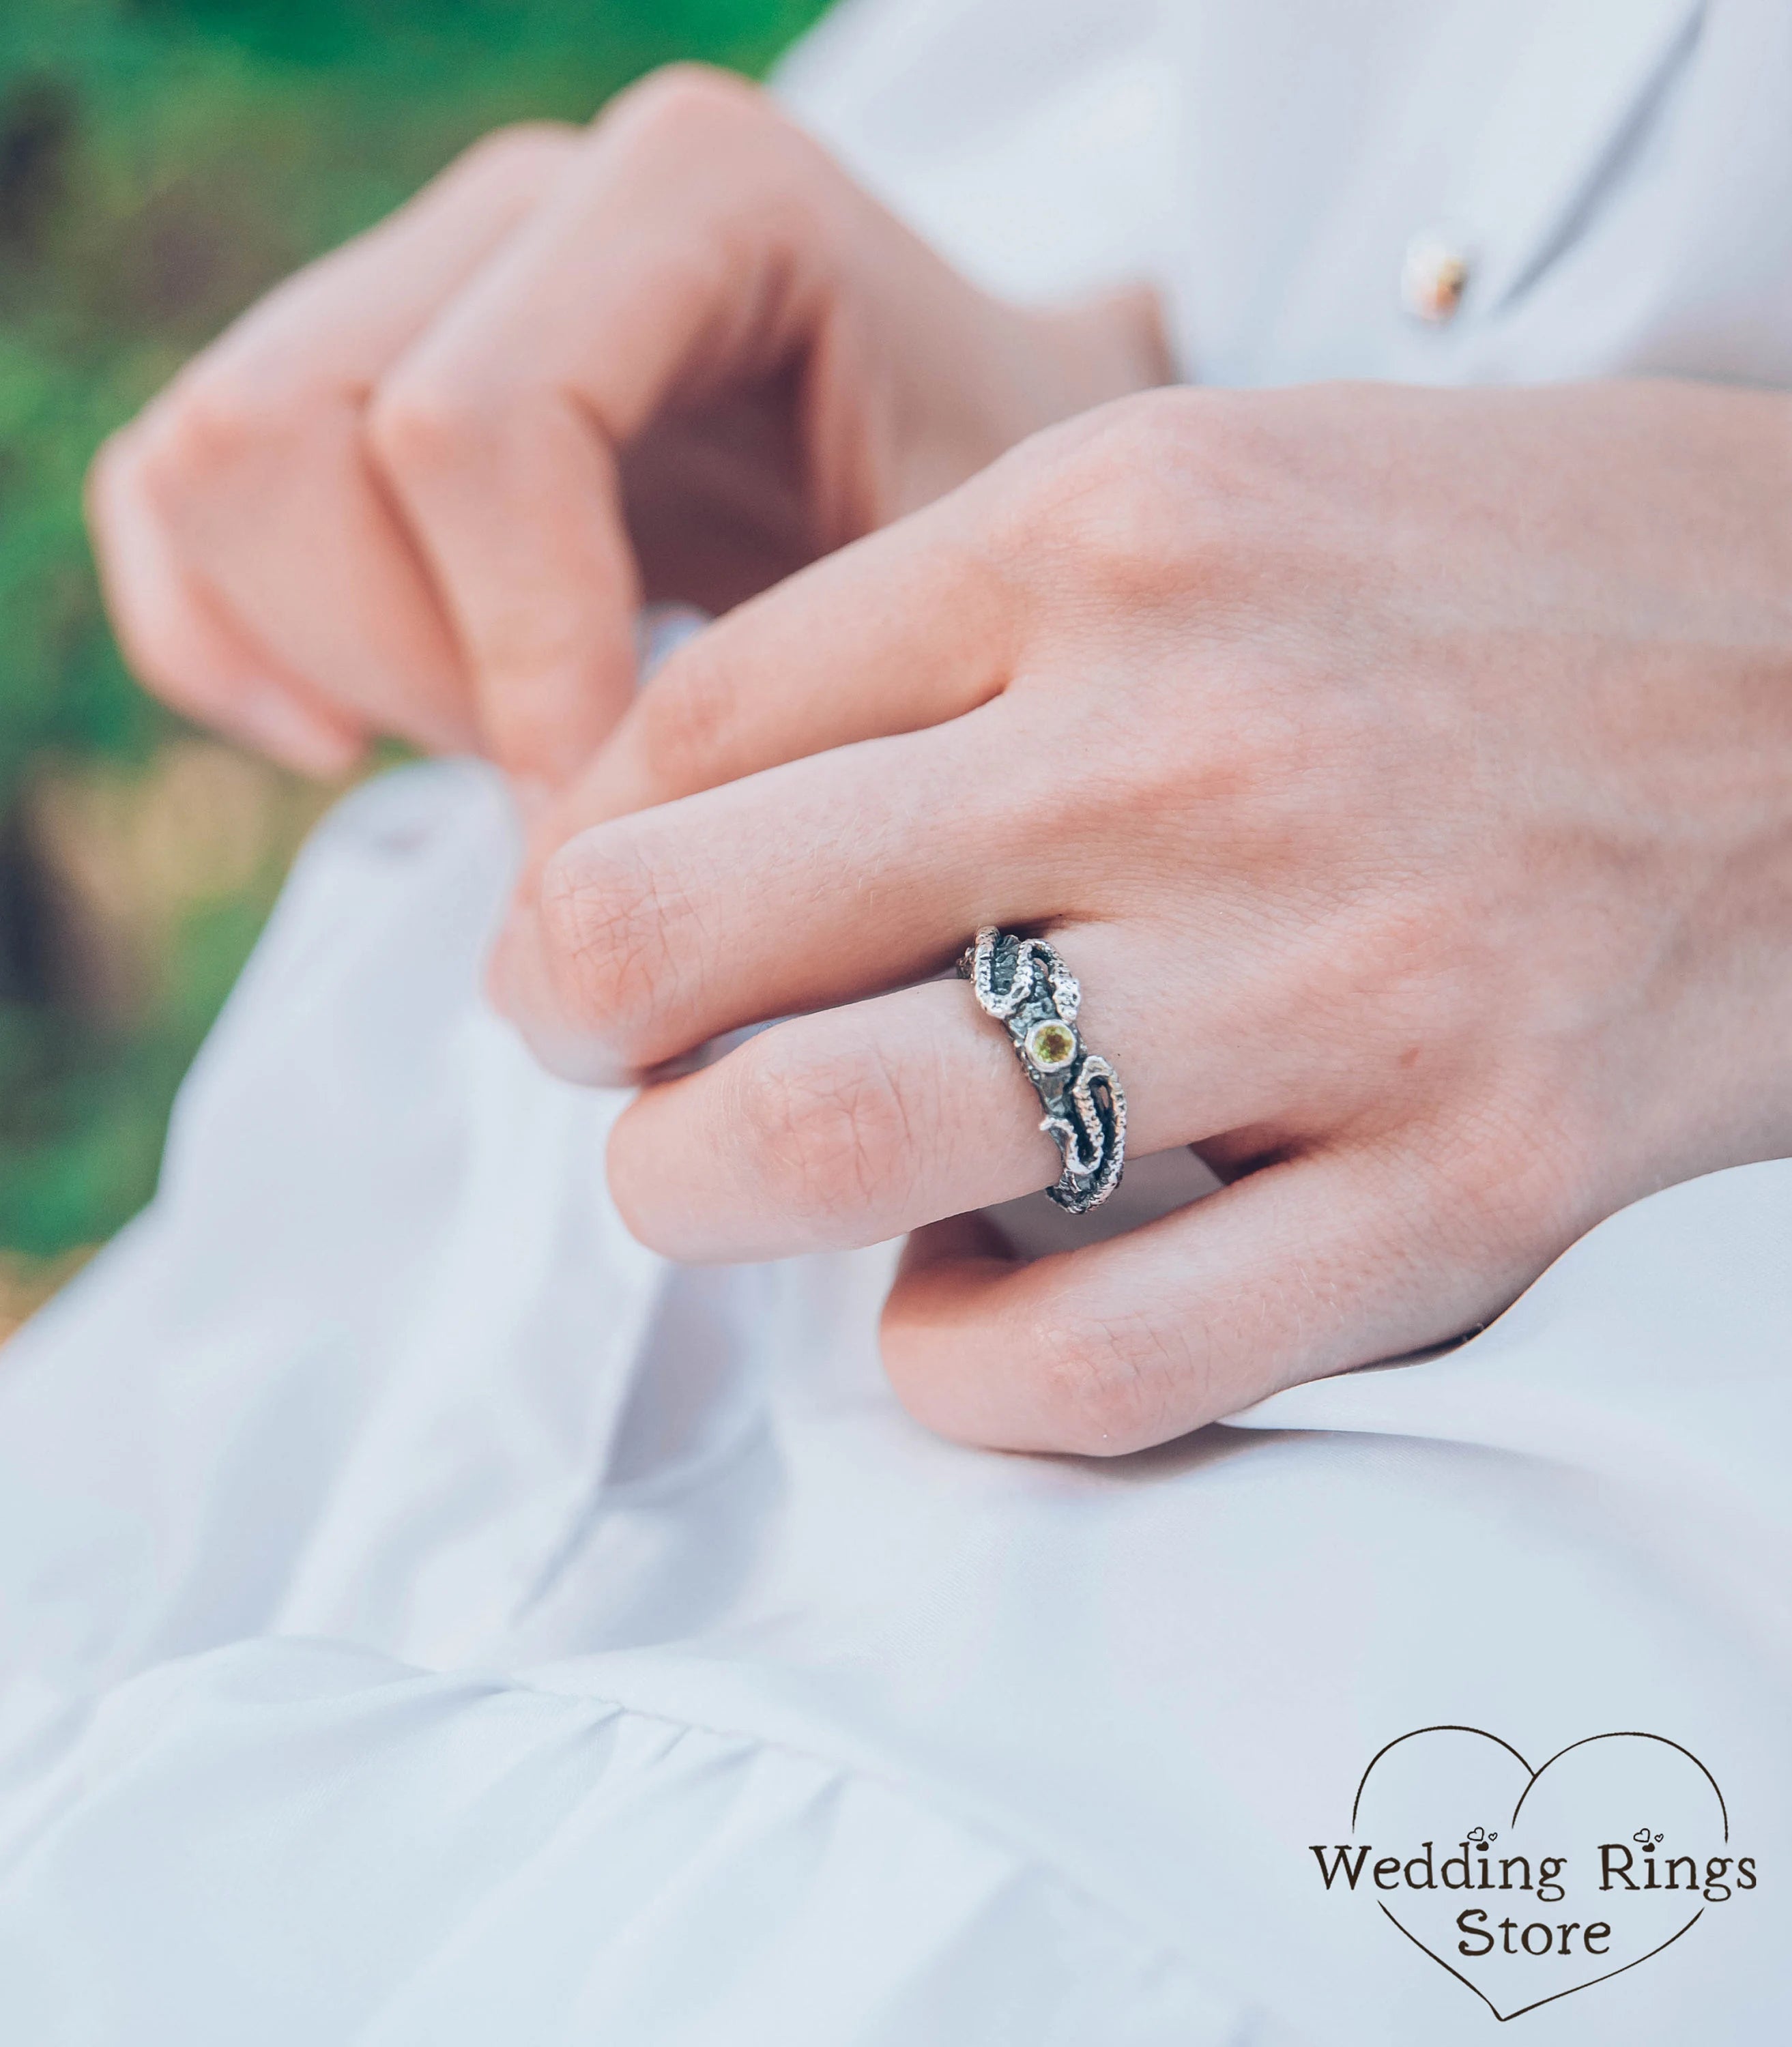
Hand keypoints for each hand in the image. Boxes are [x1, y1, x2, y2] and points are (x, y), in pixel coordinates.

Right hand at [85, 65, 1165, 786]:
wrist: (1016, 534)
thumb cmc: (1023, 581)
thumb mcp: (978, 621)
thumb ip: (818, 699)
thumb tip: (607, 890)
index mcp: (698, 200)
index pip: (472, 429)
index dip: (515, 661)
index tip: (617, 817)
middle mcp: (537, 210)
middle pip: (290, 433)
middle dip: (415, 672)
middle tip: (576, 796)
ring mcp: (431, 283)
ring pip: (213, 470)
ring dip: (341, 670)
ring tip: (513, 762)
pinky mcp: (360, 387)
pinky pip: (176, 498)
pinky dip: (228, 646)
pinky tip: (367, 744)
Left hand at [492, 379, 1791, 1452]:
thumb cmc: (1498, 580)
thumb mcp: (1210, 483)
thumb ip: (951, 629)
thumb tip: (688, 817)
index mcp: (1109, 532)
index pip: (689, 724)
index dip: (585, 841)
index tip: (608, 907)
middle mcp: (1193, 743)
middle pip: (682, 923)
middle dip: (572, 1013)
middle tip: (599, 1044)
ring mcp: (1333, 976)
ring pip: (829, 1139)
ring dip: (690, 1189)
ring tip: (711, 1173)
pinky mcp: (1465, 1182)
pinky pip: (1086, 1361)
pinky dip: (945, 1371)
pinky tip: (940, 1316)